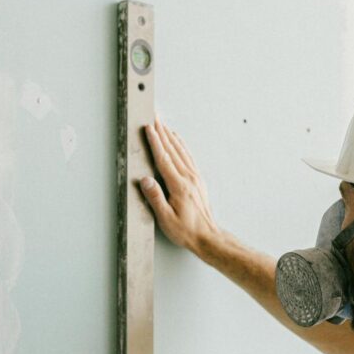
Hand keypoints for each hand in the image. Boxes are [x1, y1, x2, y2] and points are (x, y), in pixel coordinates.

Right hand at [140, 117, 221, 256]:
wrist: (208, 237)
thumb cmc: (186, 231)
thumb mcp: (166, 219)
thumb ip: (155, 198)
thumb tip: (145, 180)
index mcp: (179, 186)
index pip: (164, 159)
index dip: (155, 142)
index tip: (148, 127)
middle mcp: (189, 178)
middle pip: (173, 150)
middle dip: (162, 132)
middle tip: (154, 117)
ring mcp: (195, 178)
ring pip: (181, 151)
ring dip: (171, 136)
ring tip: (162, 124)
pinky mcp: (198, 180)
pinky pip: (189, 157)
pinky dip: (182, 146)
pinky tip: (178, 141)